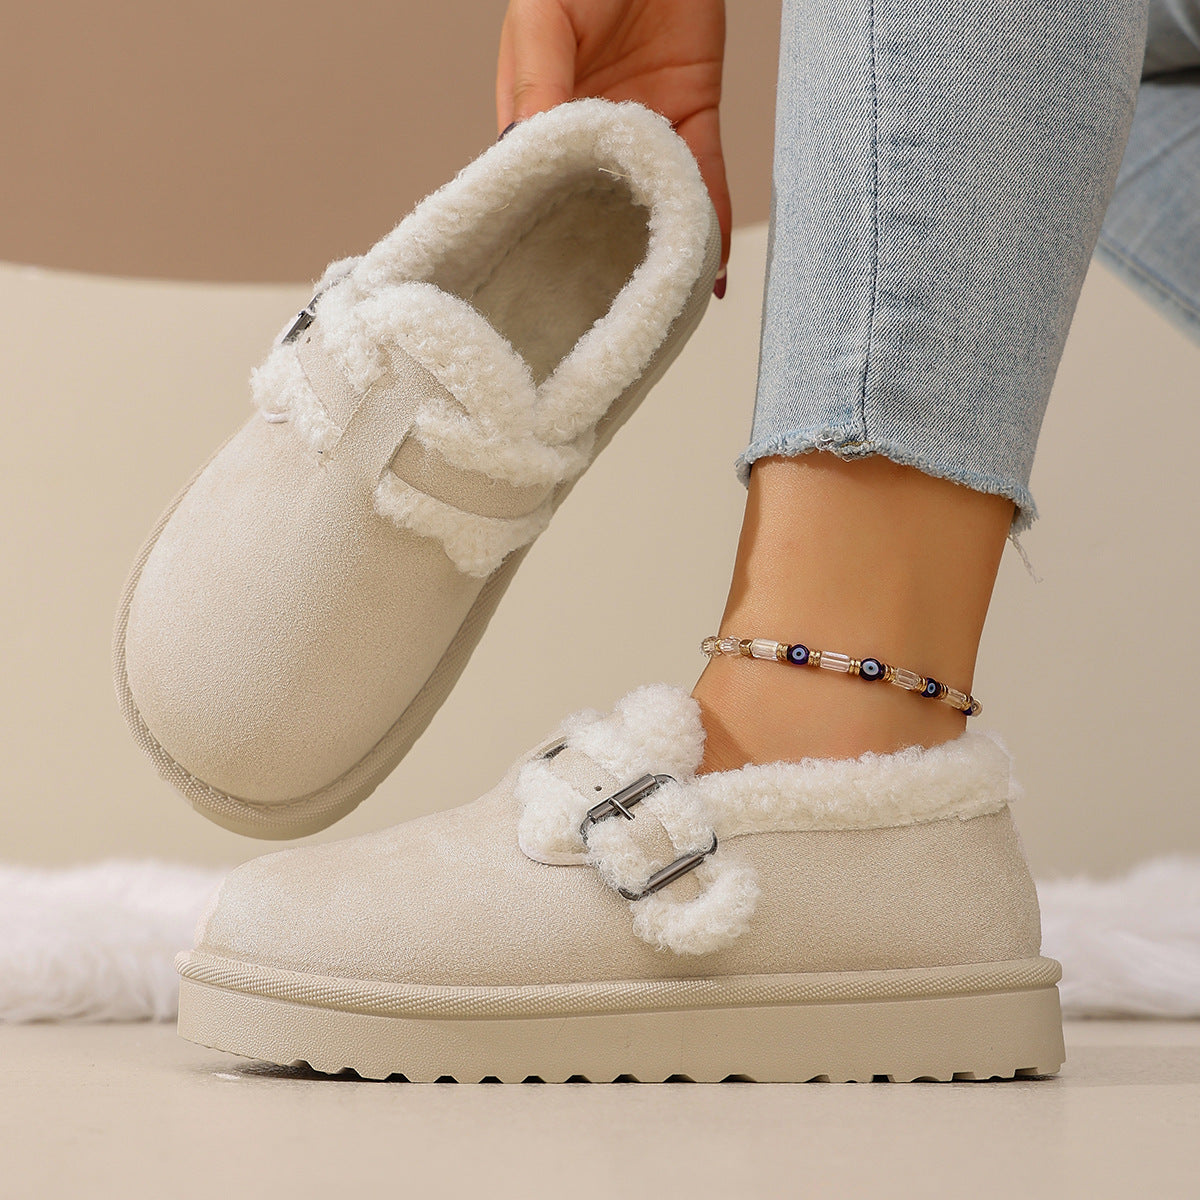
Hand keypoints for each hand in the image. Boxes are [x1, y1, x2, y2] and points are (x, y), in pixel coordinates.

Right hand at [497, 0, 729, 291]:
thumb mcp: (543, 20)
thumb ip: (537, 83)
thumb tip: (522, 149)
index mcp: (537, 120)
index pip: (533, 191)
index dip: (539, 240)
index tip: (544, 289)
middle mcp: (591, 140)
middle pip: (597, 214)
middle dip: (605, 265)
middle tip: (609, 320)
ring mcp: (645, 135)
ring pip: (655, 208)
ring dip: (663, 255)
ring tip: (664, 309)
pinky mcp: (694, 121)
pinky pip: (705, 182)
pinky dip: (711, 223)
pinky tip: (711, 273)